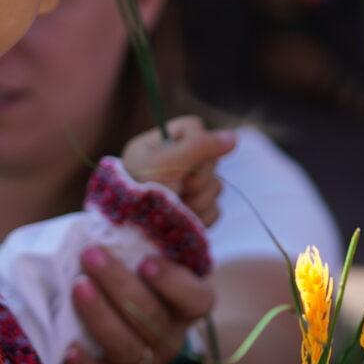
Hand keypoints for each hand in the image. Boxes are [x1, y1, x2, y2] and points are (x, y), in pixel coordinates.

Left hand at [65, 246, 214, 363]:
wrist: (148, 359)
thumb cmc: (143, 296)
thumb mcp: (158, 270)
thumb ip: (147, 244)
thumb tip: (127, 194)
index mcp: (187, 306)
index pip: (195, 299)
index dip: (174, 283)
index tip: (148, 261)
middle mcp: (171, 336)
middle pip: (151, 317)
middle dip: (120, 285)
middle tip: (91, 255)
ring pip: (127, 347)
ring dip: (101, 317)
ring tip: (77, 288)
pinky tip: (70, 347)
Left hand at [120, 115, 234, 228]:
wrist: (130, 235)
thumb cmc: (138, 193)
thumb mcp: (165, 162)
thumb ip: (199, 146)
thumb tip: (233, 137)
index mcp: (161, 144)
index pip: (196, 128)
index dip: (197, 142)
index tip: (183, 158)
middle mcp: (175, 163)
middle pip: (211, 160)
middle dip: (195, 179)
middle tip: (175, 187)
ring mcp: (187, 189)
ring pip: (215, 187)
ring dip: (196, 201)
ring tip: (173, 207)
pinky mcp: (195, 212)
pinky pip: (215, 209)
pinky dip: (199, 216)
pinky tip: (181, 219)